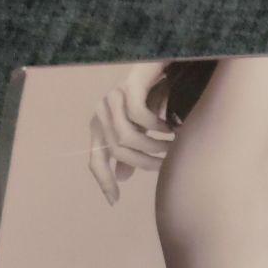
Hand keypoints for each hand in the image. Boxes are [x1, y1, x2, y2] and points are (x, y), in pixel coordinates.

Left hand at [88, 62, 173, 203]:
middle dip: (145, 162)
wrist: (166, 65)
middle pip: (118, 151)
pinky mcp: (128, 85)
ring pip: (127, 136)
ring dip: (153, 145)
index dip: (104, 181)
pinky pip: (139, 116)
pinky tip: (172, 126)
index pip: (95, 160)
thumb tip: (122, 176)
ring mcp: (112, 97)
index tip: (115, 201)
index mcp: (101, 126)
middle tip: (166, 162)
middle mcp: (101, 111)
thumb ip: (130, 150)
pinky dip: (158, 126)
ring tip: (172, 144)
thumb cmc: (154, 97)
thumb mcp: (141, 129)